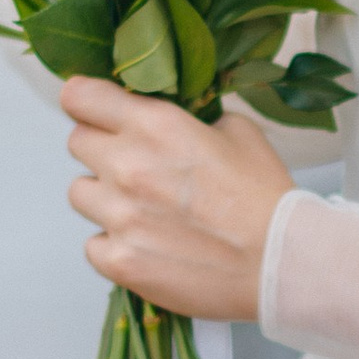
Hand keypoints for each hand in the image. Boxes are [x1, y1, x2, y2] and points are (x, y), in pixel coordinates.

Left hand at [64, 83, 291, 321]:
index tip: (97, 112)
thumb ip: (193, 118)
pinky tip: (146, 244)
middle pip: (77, 142)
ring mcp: (119, 216)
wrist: (281, 263)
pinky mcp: (119, 260)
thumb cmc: (266, 199)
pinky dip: (113, 243)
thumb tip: (171, 120)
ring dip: (105, 197)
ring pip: (80, 192)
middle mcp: (128, 165)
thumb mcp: (239, 131)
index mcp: (156, 125)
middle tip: (136, 166)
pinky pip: (92, 244)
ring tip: (143, 210)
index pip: (79, 96)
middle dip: (102, 148)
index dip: (86, 103)